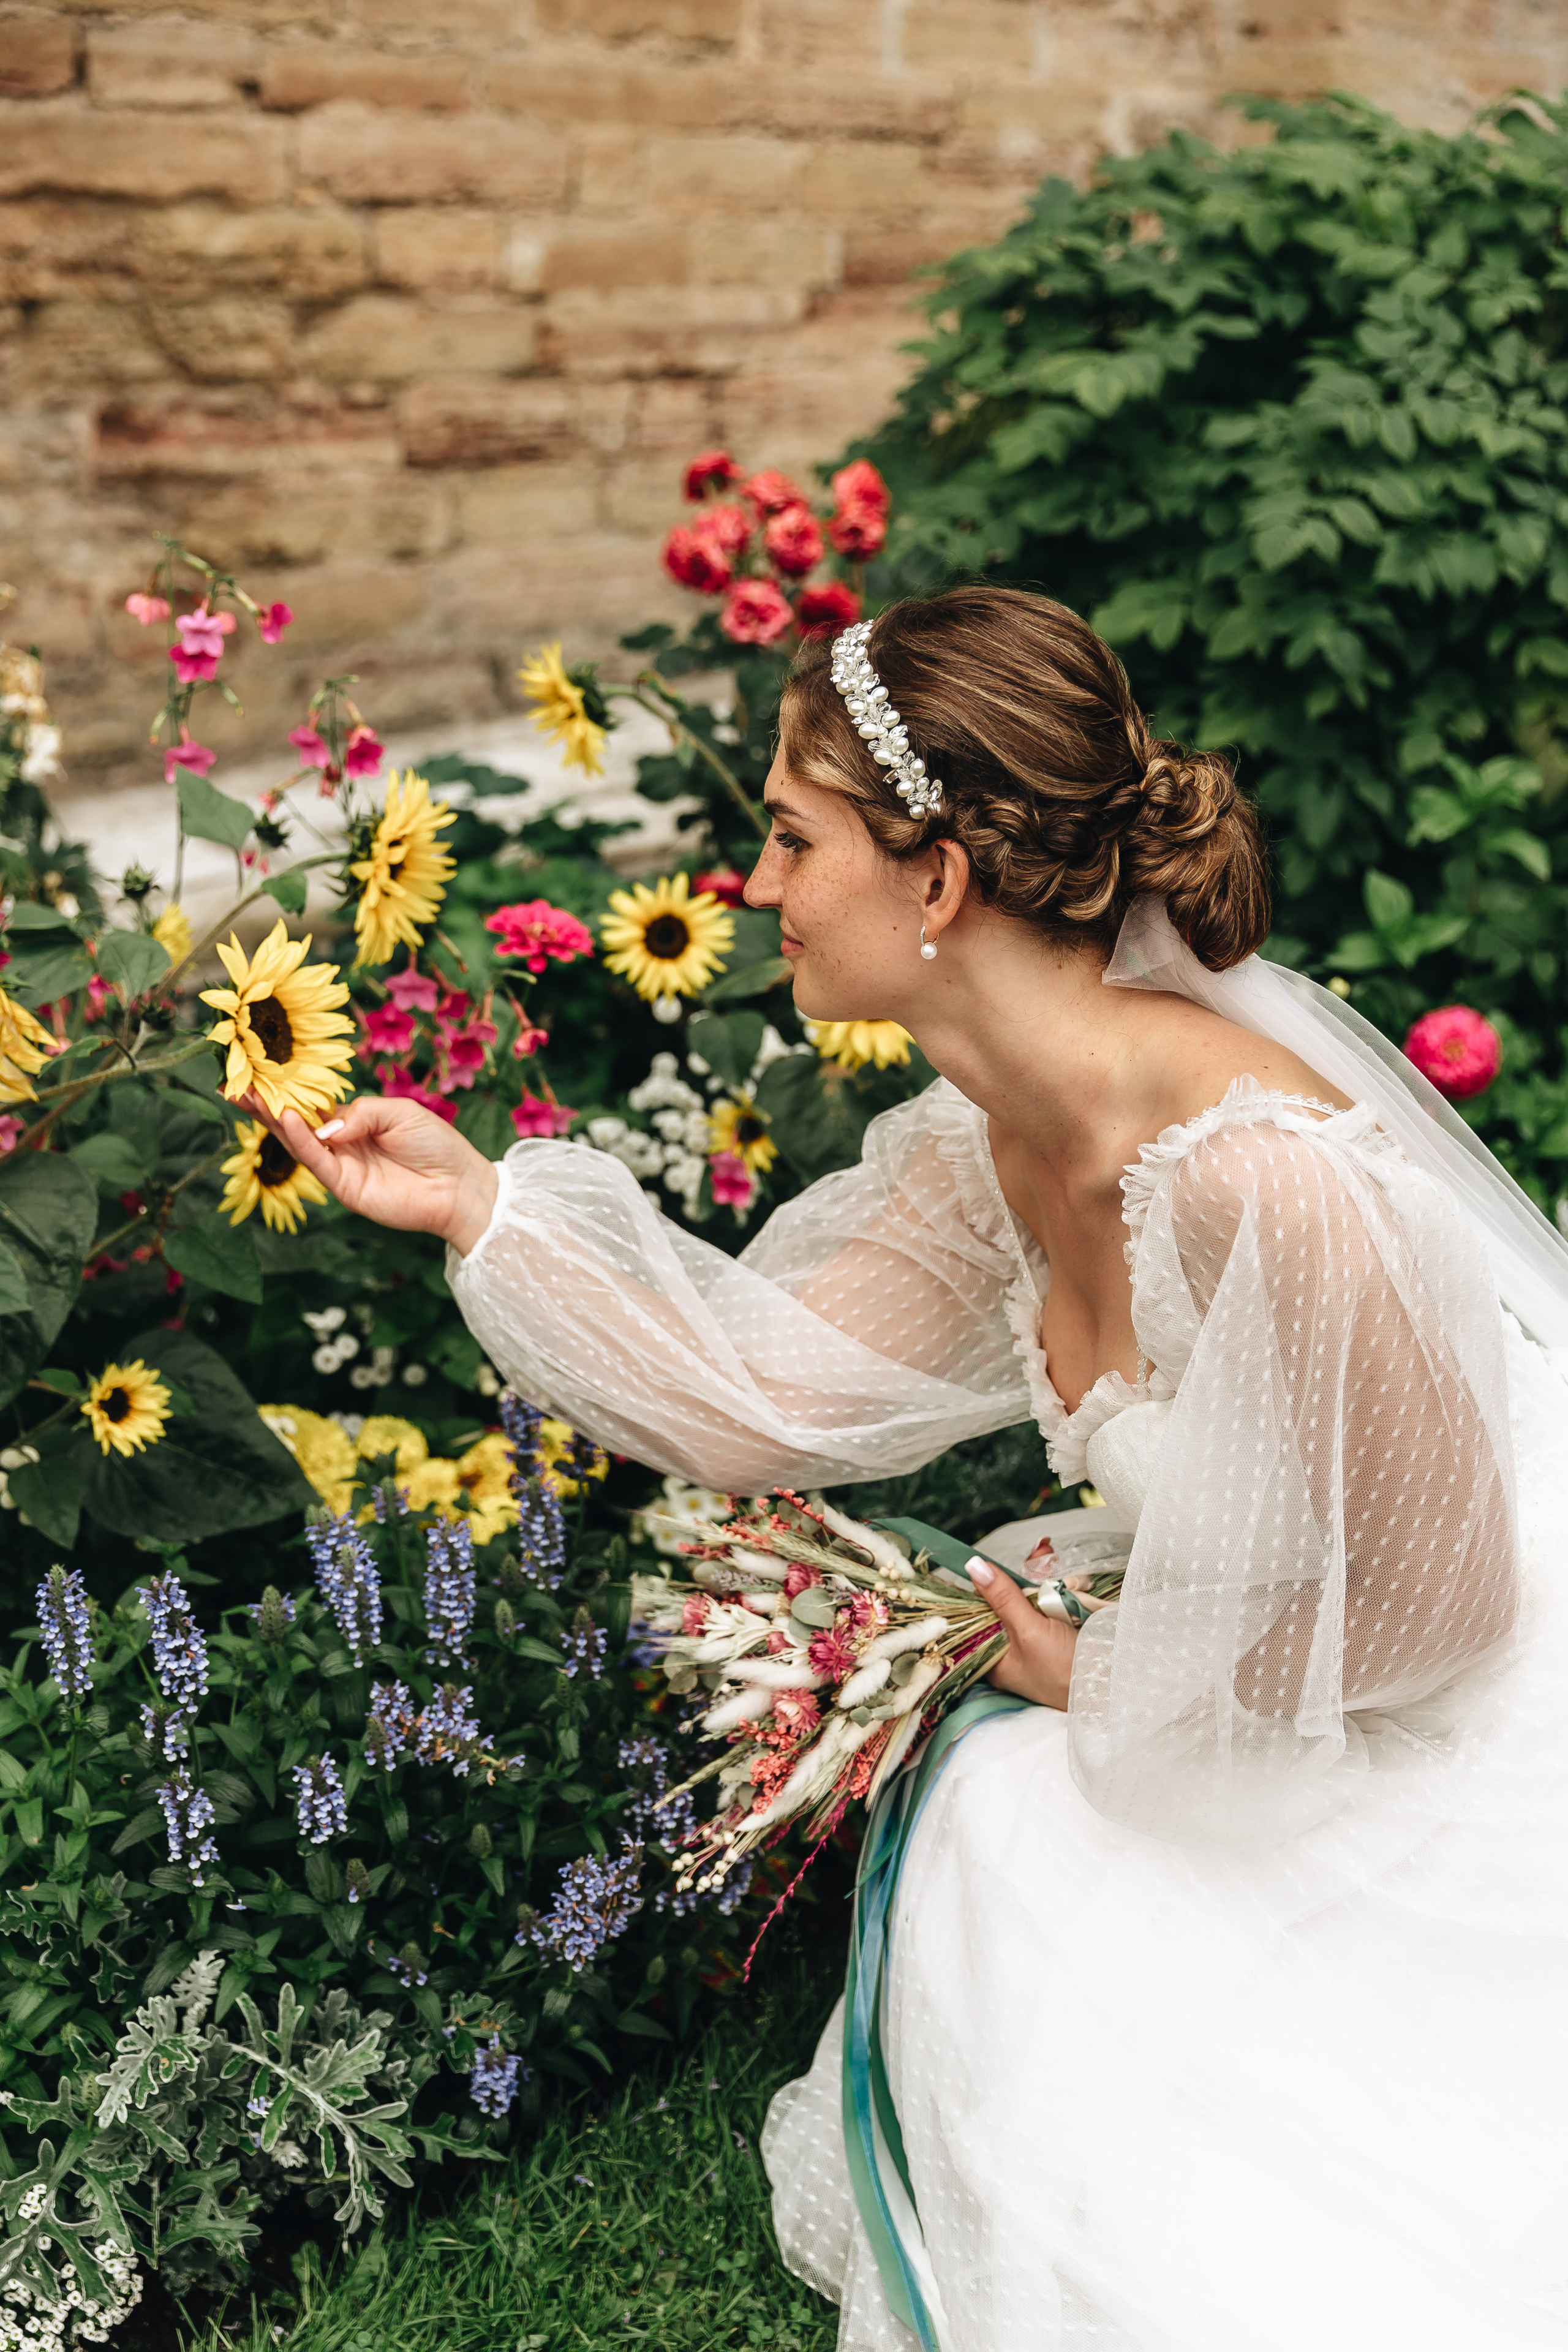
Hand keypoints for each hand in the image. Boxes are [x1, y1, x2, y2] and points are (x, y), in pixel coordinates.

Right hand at [244, 1094, 499, 1256]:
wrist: (459, 1185)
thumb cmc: (435, 1144)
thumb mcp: (399, 1111)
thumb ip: (360, 1112)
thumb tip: (325, 1125)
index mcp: (352, 1121)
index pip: (310, 1103)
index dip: (284, 1090)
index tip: (253, 1072)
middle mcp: (340, 1144)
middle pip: (294, 1121)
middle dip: (263, 1104)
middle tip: (232, 1083)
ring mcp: (340, 1166)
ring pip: (297, 1141)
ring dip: (271, 1119)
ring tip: (247, 1097)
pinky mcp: (345, 1188)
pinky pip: (316, 1161)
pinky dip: (300, 1141)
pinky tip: (286, 1120)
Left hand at [971, 1560, 1077, 1710]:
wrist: (1112, 1682)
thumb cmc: (1065, 1671)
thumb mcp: (1029, 1632)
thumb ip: (1003, 1597)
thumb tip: (974, 1567)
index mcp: (995, 1657)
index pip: (977, 1615)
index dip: (985, 1586)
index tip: (989, 1562)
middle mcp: (1012, 1647)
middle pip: (1006, 1601)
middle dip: (1019, 1576)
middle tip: (1036, 1553)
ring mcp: (1036, 1638)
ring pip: (1029, 1597)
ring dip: (1040, 1576)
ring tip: (1047, 1553)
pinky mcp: (1058, 1630)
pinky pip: (1050, 1600)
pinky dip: (1056, 1584)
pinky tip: (1058, 1566)